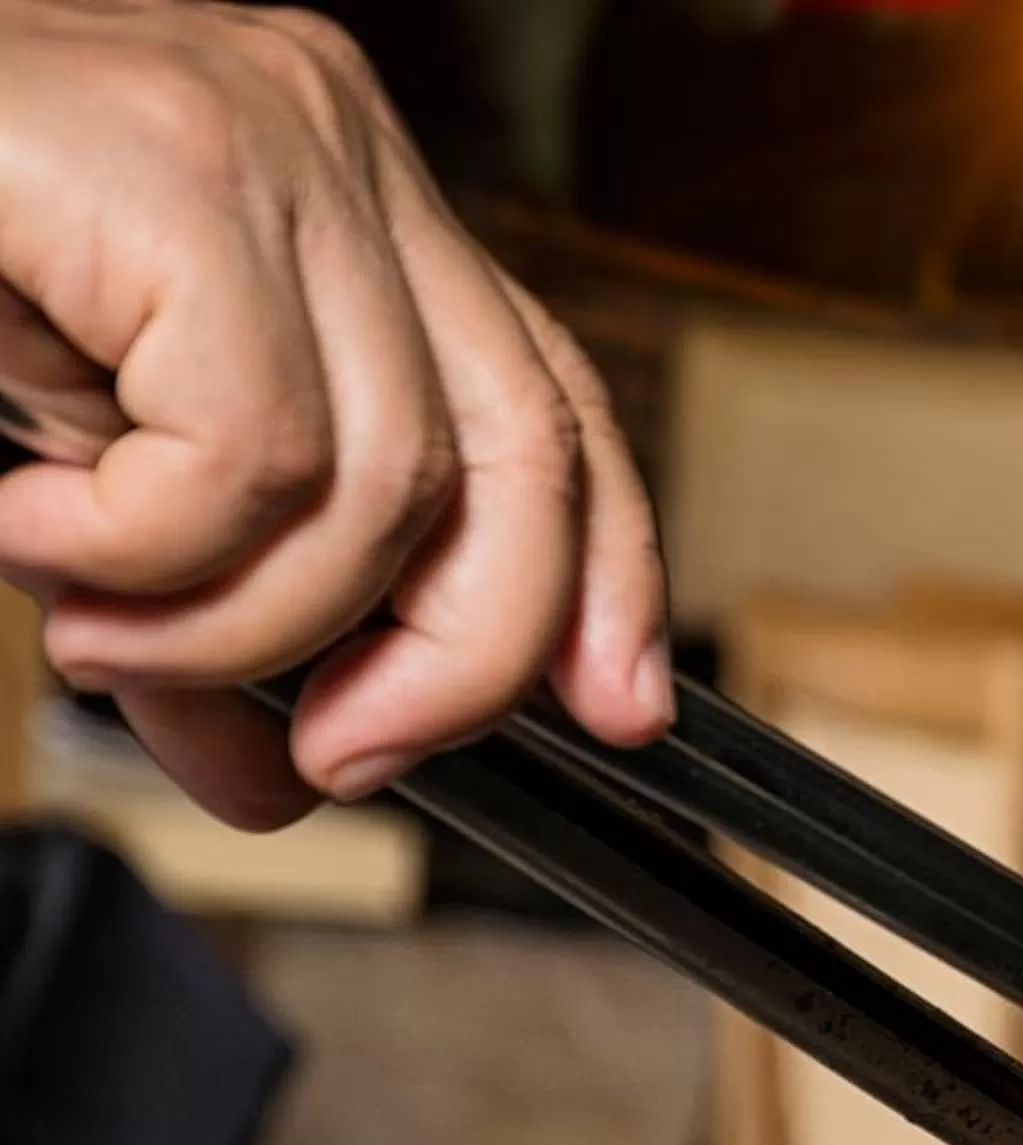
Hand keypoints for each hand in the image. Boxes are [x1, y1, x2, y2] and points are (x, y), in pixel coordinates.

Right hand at [0, 1, 670, 827]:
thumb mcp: (89, 475)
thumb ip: (208, 611)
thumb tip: (292, 781)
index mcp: (337, 193)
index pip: (547, 404)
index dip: (606, 572)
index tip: (615, 713)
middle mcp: (330, 139)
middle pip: (518, 454)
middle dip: (455, 656)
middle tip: (329, 754)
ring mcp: (264, 136)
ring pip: (384, 484)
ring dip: (233, 621)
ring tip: (90, 615)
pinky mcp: (171, 166)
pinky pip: (250, 453)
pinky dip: (140, 547)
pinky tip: (33, 519)